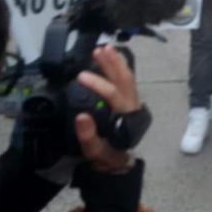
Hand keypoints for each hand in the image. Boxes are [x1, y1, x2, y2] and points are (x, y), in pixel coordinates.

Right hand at [75, 45, 140, 171]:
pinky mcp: (128, 101)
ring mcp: (132, 102)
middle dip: (112, 63)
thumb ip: (88, 136)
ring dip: (116, 62)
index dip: (98, 83)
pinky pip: (126, 80)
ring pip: (127, 78)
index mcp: (124, 117)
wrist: (117, 163)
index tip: (80, 77)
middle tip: (98, 50)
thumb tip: (81, 116)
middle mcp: (131, 106)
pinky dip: (119, 67)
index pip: (113, 94)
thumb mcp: (94, 151)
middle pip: (124, 80)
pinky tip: (111, 59)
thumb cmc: (106, 155)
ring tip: (104, 48)